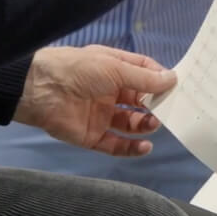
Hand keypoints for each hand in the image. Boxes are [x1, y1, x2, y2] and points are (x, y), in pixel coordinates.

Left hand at [14, 46, 175, 155]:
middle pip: (138, 100)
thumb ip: (143, 79)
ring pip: (130, 123)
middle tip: (168, 109)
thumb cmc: (78, 70)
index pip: (142, 73)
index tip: (176, 86)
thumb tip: (171, 79)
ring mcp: (100, 115)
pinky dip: (132, 148)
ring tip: (153, 123)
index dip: (158, 79)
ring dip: (144, 124)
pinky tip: (145, 146)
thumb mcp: (114, 68)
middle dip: (154, 105)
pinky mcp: (92, 136)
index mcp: (112, 69)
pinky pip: (116, 145)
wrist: (40, 90)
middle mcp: (108, 91)